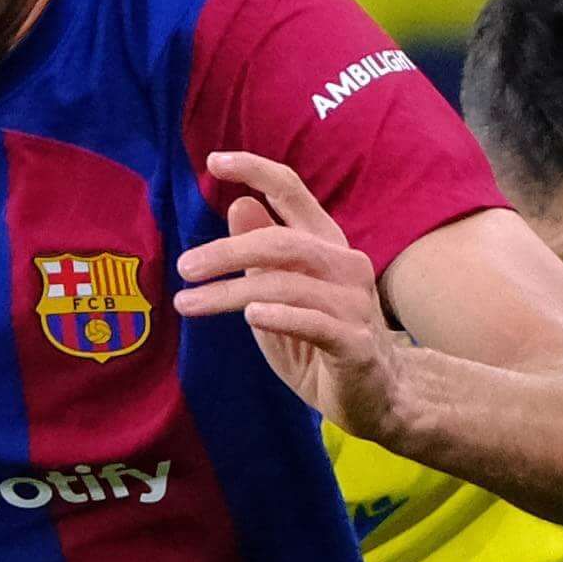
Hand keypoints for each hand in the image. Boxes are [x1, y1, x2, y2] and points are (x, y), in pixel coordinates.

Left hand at [181, 150, 399, 437]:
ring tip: (189, 304)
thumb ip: (263, 256)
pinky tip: (251, 317)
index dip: (255, 170)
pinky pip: (313, 322)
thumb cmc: (323, 347)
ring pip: (285, 283)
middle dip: (225, 251)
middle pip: (280, 241)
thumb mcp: (283, 296)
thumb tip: (239, 204)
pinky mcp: (355, 344)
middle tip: (184, 267)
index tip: (214, 161)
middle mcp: (345, 265)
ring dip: (231, 292)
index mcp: (326, 246)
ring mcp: (354, 304)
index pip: (292, 192)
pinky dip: (280, 316)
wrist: (378, 400)